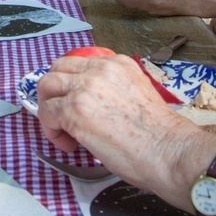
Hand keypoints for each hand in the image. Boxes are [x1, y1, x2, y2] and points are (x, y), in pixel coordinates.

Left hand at [35, 49, 215, 206]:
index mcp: (118, 64)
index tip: (75, 105)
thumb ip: (113, 90)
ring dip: (49, 111)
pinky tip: (70, 145)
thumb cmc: (159, 135)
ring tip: (65, 133)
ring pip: (46, 87)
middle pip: (57, 69)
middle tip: (62, 118)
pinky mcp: (74, 110)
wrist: (169, 151)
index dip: (71, 85)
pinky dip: (51, 131)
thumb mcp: (137, 94)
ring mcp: (84, 88)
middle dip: (54, 93)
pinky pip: (46, 113)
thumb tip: (93, 105)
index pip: (79, 64)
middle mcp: (99, 69)